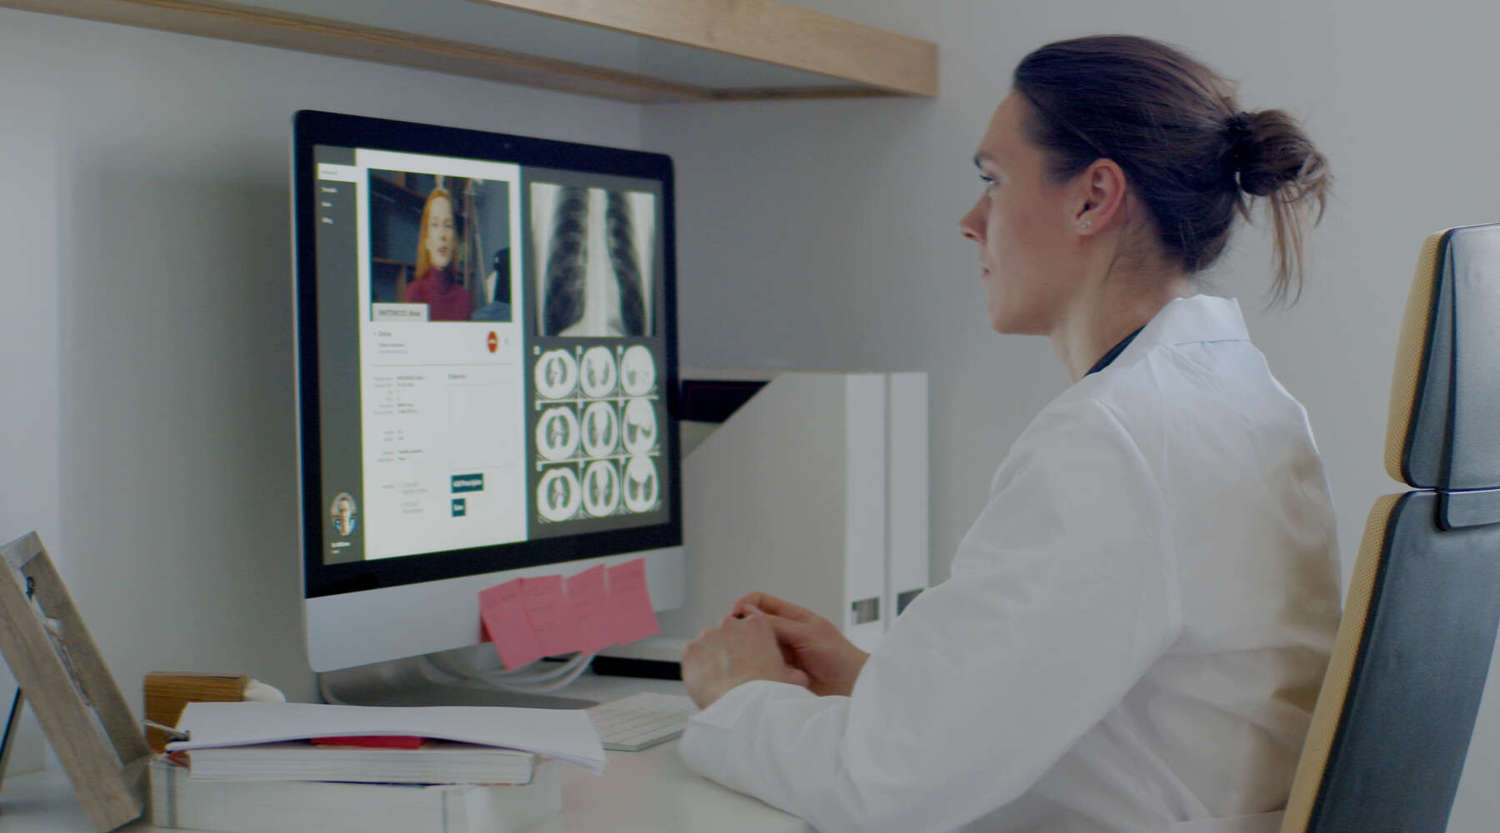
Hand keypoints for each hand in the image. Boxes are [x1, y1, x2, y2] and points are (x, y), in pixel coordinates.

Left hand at [681, 612, 810, 709]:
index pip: (751, 624)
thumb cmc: (768, 692)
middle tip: (736, 671)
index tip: (750, 655)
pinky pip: (692, 656)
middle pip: (728, 632)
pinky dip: (697, 667)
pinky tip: (708, 681)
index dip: (750, 642)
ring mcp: (708, 636)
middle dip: (731, 648)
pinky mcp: (691, 650)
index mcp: (758, 625)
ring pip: (709, 644)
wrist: (744, 707)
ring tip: (722, 679)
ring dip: (713, 657)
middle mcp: (731, 625)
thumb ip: (792, 670)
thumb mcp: (793, 678)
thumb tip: (796, 676)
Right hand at [732, 592, 869, 696]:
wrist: (852, 687)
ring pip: (756, 647)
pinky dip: (757, 668)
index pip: (761, 601)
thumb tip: (748, 612)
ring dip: (749, 651)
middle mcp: (785, 633)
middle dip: (742, 629)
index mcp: (792, 617)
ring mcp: (782, 653)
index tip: (735, 615)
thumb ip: (778, 624)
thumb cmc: (838, 656)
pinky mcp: (781, 672)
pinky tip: (757, 673)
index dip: (745, 604)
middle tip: (734, 640)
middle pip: (754, 624)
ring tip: (746, 657)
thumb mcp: (807, 633)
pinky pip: (762, 666)